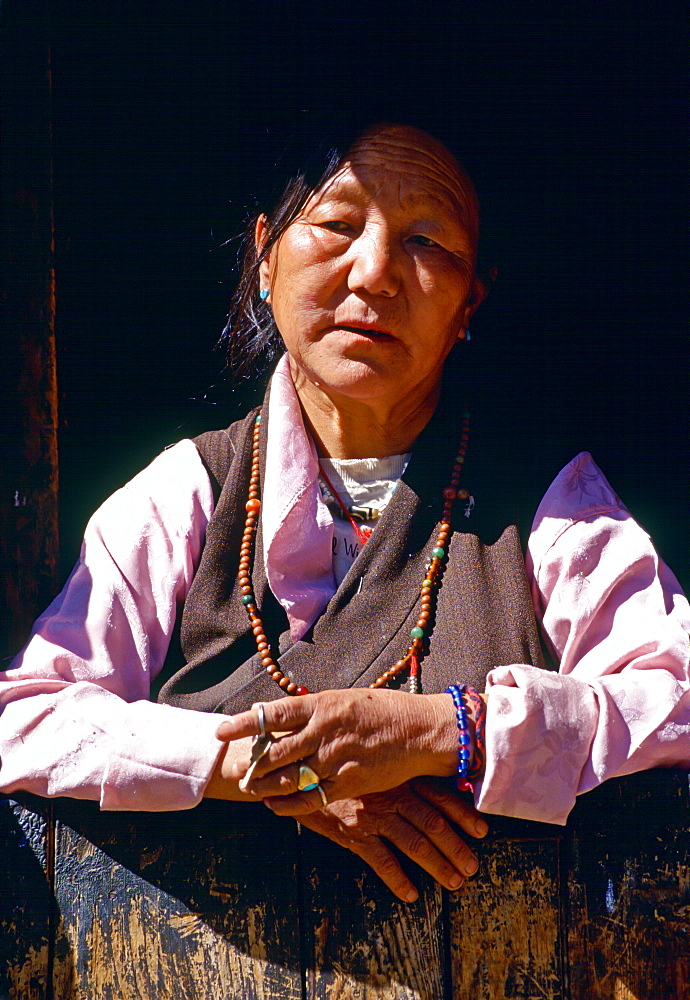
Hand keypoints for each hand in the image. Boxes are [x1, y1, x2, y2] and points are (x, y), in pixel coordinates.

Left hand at [215, 688, 458, 813]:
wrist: (421, 731)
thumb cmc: (382, 711)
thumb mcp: (345, 700)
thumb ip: (315, 711)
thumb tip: (281, 718)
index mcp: (323, 705)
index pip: (274, 713)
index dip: (244, 723)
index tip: (222, 730)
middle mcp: (325, 731)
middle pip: (276, 750)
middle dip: (251, 761)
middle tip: (235, 768)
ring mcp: (336, 758)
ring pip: (289, 776)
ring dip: (265, 784)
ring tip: (249, 787)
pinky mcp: (348, 781)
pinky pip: (311, 797)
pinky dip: (290, 804)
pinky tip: (276, 806)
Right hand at [297, 778, 488, 901]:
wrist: (300, 773)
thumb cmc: (339, 767)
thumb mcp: (373, 763)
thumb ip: (397, 771)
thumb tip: (427, 778)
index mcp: (400, 777)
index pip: (440, 796)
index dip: (463, 814)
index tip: (482, 831)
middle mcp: (392, 795)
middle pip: (433, 823)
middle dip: (456, 847)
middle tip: (472, 868)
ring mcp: (374, 815)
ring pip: (414, 843)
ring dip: (437, 865)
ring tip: (453, 883)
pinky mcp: (354, 833)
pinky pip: (381, 860)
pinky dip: (398, 879)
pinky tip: (410, 894)